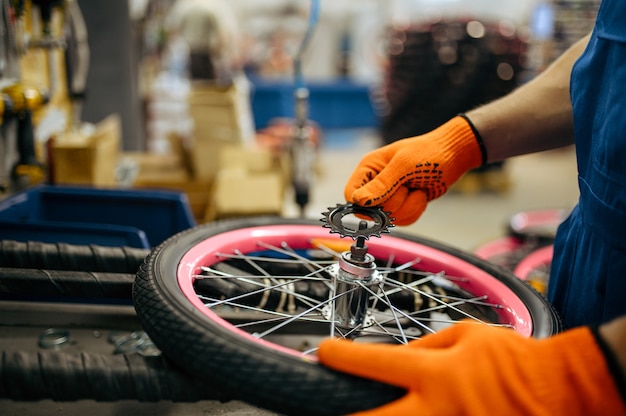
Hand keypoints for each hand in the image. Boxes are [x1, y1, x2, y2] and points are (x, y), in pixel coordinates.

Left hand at [318, 322, 625, 415]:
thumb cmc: (513, 360)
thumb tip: (394, 359)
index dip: (342, 357)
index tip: (324, 353)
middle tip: (322, 407)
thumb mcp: (467, 336)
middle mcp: (437, 409)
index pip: (376, 363)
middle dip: (343, 415)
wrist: (559, 391)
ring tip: (361, 412)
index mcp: (436, 374)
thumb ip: (427, 347)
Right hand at [344, 116, 483, 224]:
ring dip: (407, 207)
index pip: (351, 194)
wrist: (454, 156)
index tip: (381, 202)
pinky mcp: (402, 205)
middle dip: (394, 202)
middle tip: (407, 186)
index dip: (363, 204)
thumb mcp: (404, 166)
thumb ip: (382, 184)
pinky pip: (401, 220)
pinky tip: (420, 195)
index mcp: (369, 167)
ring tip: (417, 188)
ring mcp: (389, 195)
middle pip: (371, 211)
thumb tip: (359, 200)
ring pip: (388, 218)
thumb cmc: (430, 153)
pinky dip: (414, 211)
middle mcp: (375, 182)